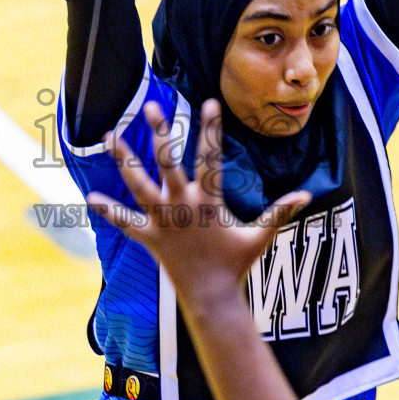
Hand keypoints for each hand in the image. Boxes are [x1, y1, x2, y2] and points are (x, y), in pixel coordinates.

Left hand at [88, 100, 310, 315]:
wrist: (210, 297)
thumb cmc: (236, 264)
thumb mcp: (260, 235)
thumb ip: (280, 211)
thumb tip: (308, 194)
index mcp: (208, 201)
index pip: (210, 157)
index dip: (211, 129)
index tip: (210, 102)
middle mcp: (181, 206)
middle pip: (167, 162)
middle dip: (159, 133)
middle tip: (149, 107)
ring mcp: (162, 221)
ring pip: (138, 185)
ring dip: (124, 160)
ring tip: (110, 136)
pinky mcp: (148, 238)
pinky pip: (125, 222)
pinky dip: (109, 210)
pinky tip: (90, 196)